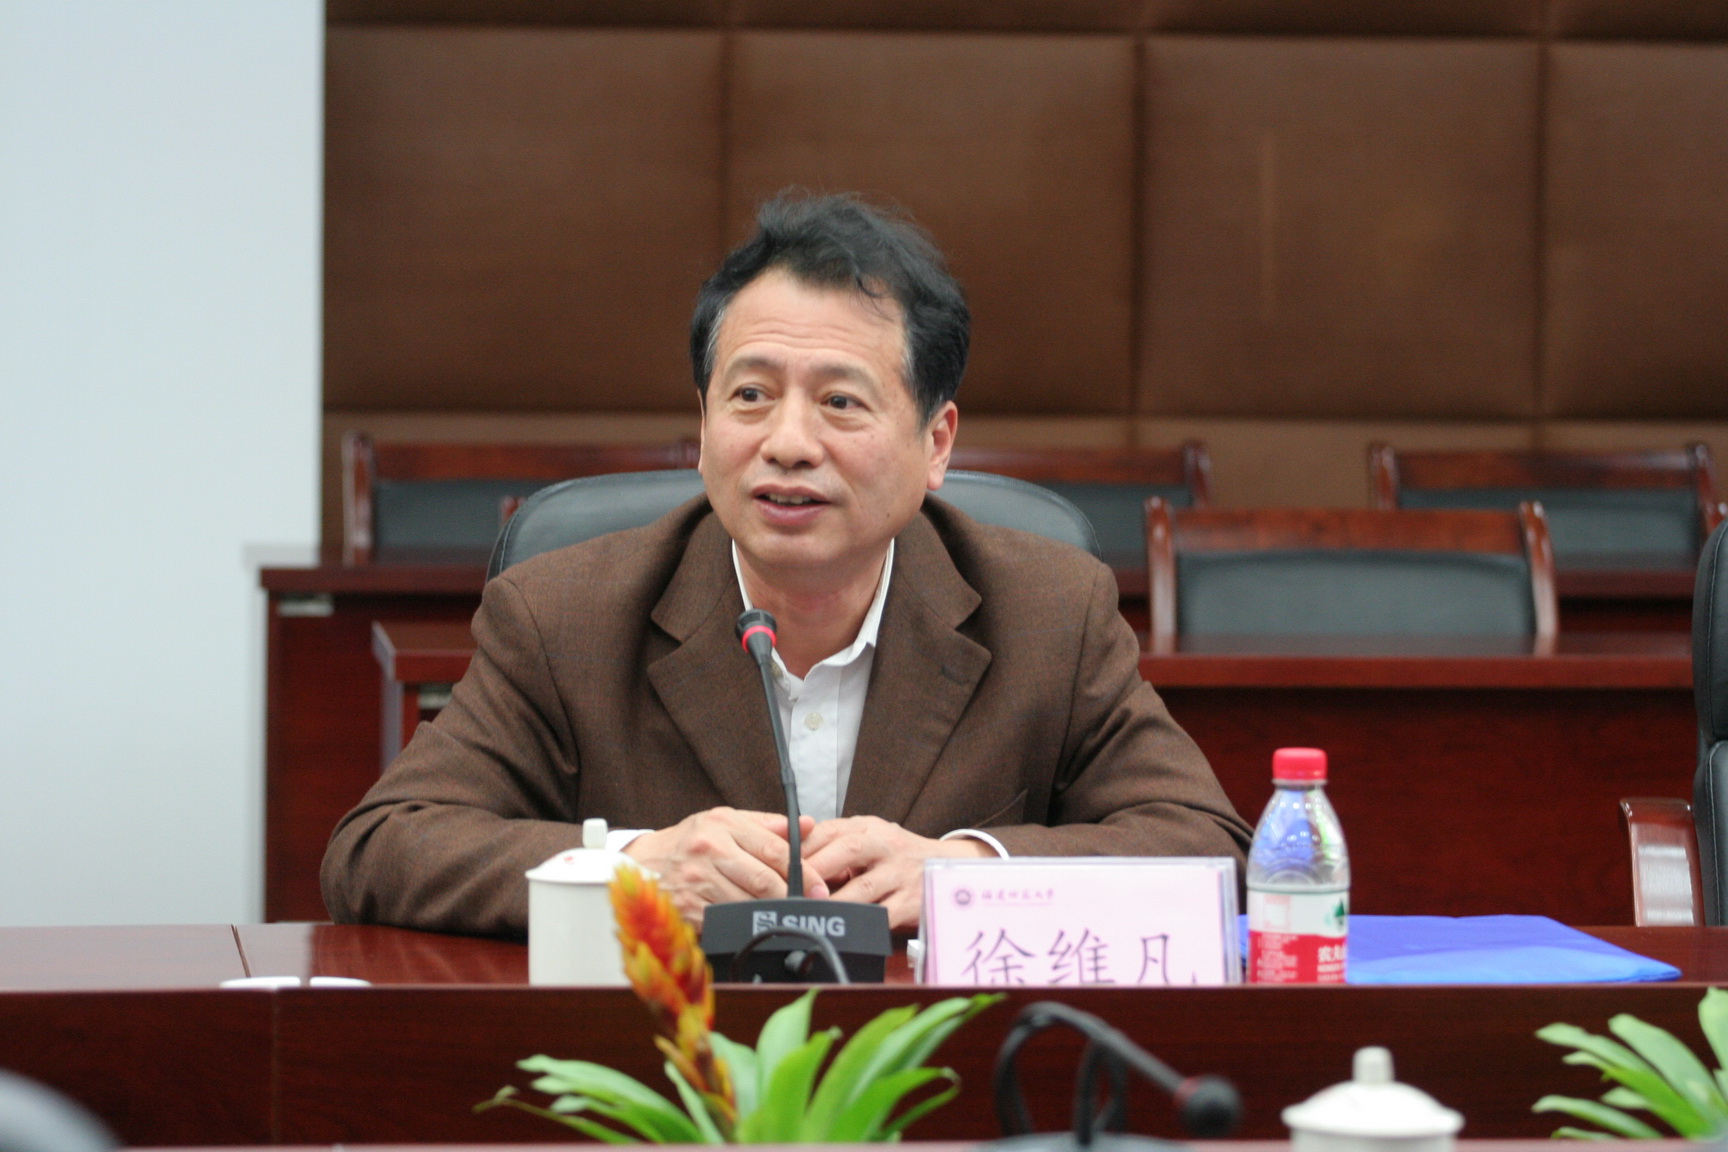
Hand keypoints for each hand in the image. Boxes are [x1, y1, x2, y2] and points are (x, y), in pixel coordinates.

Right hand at [623, 808, 822, 924]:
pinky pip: (728, 921)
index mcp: (722, 825)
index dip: (803, 870)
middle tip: (809, 905)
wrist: (640, 864)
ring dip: (771, 912)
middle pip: (765, 880)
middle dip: (791, 896)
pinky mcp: (689, 909)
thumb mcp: (724, 822)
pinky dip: (745, 925)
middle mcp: (709, 851)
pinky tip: (754, 923)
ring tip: (783, 914)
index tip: (819, 886)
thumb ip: (767, 826)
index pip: (774, 849)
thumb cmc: (689, 842)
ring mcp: (697, 881)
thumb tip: (807, 825)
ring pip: (749, 904)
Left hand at [801, 816, 991, 930]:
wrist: (947, 866)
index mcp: (866, 828)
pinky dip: (862, 925)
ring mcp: (899, 873)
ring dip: (832, 903)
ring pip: (862, 888)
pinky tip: (843, 932)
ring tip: (808, 915)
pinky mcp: (911, 901)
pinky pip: (884, 915)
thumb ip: (833, 845)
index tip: (776, 865)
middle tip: (787, 891)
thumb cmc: (895, 855)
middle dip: (814, 871)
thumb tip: (787, 858)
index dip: (800, 847)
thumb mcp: (868, 839)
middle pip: (846, 850)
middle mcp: (884, 845)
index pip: (828, 831)